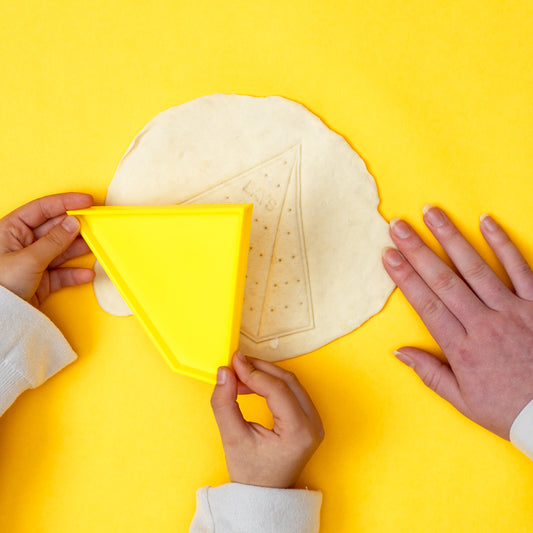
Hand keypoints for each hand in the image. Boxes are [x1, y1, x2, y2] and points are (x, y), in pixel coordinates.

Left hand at [0, 193, 94, 305]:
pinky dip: (74, 274)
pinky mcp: (41, 280)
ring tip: (96, 248)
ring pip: (61, 250)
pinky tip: (86, 274)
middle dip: (75, 228)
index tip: (86, 202)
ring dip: (78, 250)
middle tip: (95, 225)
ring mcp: (33, 262)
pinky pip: (62, 273)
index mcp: (11, 230)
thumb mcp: (29, 260)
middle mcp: (22, 243)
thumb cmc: (0, 285)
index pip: (42, 209)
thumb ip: (54, 241)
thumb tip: (74, 223)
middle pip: (55, 229)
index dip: (65, 203)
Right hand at [210, 352, 323, 487]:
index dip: (253, 372)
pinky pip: (291, 391)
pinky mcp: (309, 419)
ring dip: (265, 375)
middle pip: (287, 381)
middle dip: (259, 369)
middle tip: (236, 365)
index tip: (233, 362)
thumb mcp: (233, 439)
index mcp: (299, 432)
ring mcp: (314, 422)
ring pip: (290, 383)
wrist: (265, 496)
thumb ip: (224, 403)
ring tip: (240, 376)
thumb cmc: (251, 474)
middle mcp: (313, 425)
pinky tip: (252, 385)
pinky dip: (271, 384)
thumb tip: (224, 372)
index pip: (276, 389)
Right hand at [382, 205, 532, 438]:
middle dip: (418, 250)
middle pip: (444, 280)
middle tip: (398, 225)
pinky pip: (520, 269)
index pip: (426, 304)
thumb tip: (399, 351)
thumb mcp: (464, 401)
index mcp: (462, 349)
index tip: (388, 255)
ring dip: (451, 238)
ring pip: (475, 268)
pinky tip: (485, 222)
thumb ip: (430, 373)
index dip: (405, 277)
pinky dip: (503, 244)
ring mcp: (512, 312)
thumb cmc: (509, 409)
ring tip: (432, 213)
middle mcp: (484, 325)